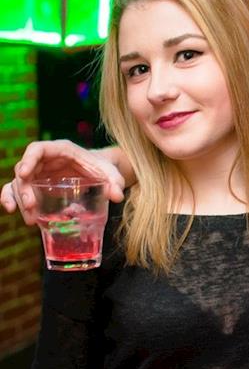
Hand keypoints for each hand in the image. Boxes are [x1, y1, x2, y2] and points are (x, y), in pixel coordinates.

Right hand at [0, 140, 124, 223]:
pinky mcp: (38, 185)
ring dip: (19, 199)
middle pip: (24, 169)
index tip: (24, 174)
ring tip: (30, 219)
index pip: (38, 149)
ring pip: (19, 182)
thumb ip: (115, 182)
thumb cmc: (103, 168)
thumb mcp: (111, 173)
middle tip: (31, 207)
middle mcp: (46, 160)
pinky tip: (11, 211)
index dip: (28, 159)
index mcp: (61, 150)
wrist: (100, 172)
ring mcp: (39, 172)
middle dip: (24, 188)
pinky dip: (12, 198)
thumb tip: (117, 196)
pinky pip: (19, 190)